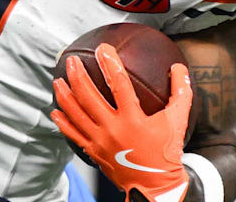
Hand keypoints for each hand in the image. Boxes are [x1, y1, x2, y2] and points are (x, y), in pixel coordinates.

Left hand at [51, 45, 191, 201]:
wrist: (155, 186)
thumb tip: (179, 68)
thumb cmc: (166, 153)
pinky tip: (55, 111)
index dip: (110, 63)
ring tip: (58, 80)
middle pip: (88, 96)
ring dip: (64, 94)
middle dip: (77, 74)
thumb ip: (180, 93)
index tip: (103, 48)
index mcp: (133, 119)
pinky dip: (62, 121)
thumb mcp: (177, 121)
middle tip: (71, 60)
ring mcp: (100, 140)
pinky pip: (72, 134)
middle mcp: (113, 128)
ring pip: (75, 113)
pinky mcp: (93, 151)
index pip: (119, 83)